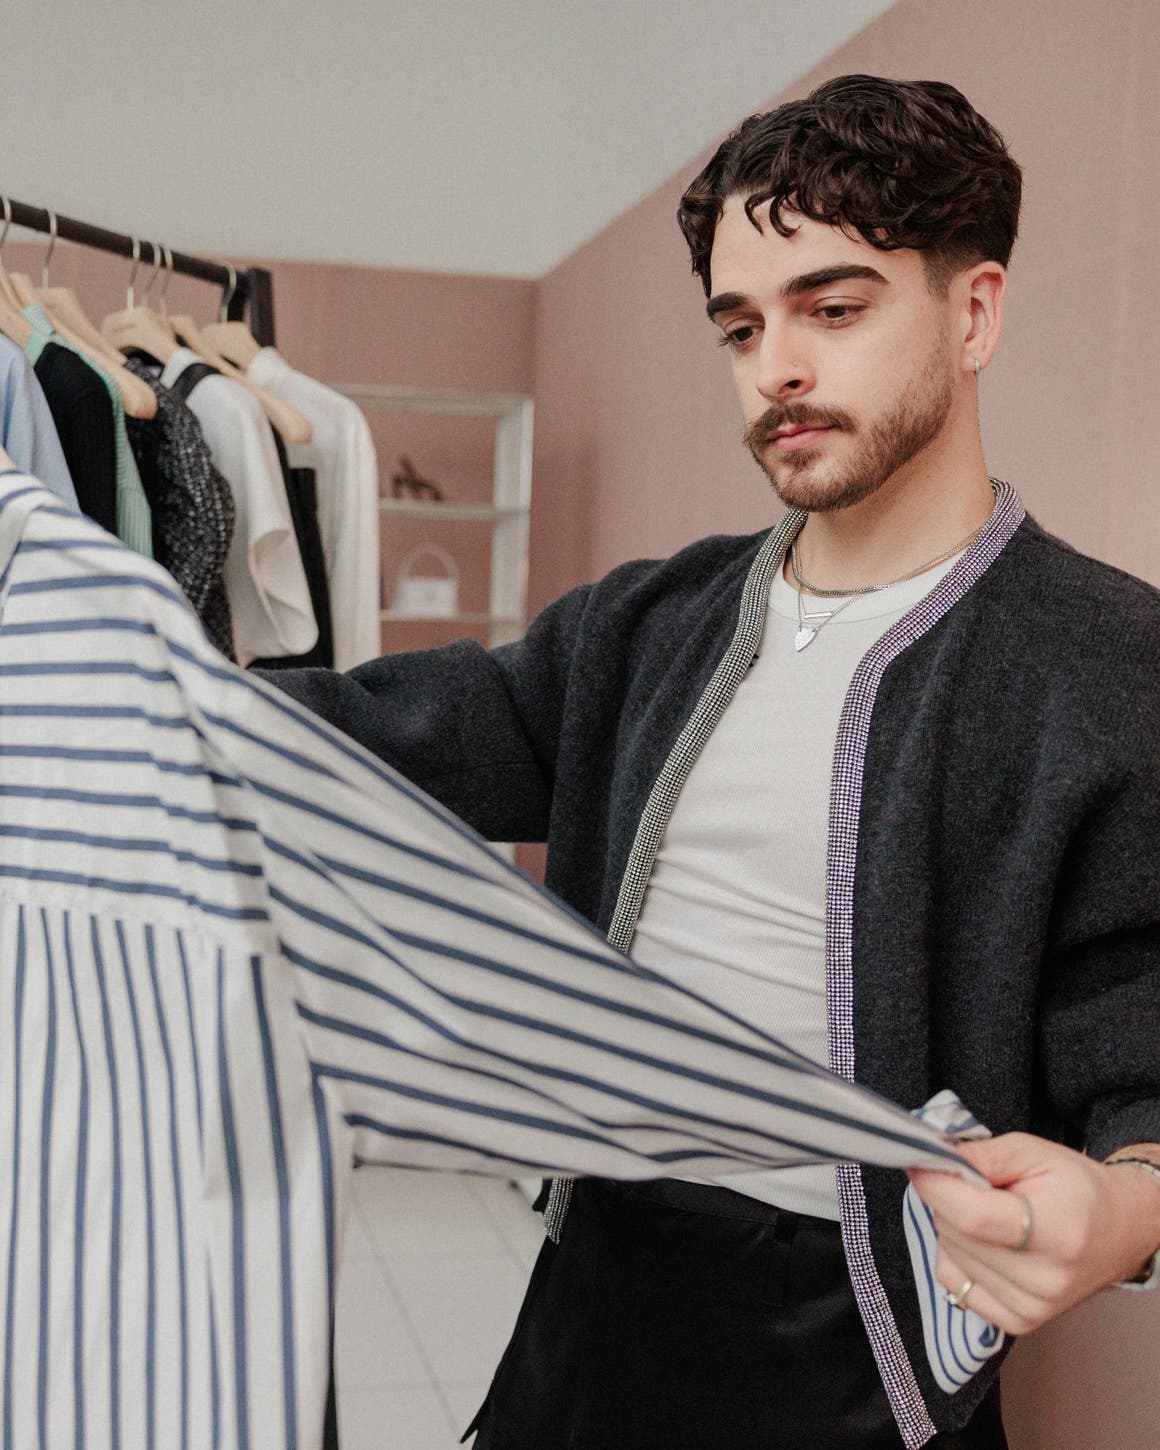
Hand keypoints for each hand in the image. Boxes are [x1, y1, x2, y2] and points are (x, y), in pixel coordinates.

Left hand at [907, 1133, 1159, 1335]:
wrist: (1118, 1231)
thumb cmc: (1076, 1187)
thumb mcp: (1034, 1151)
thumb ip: (981, 1155)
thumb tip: (930, 1161)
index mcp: (1058, 1233)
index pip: (973, 1218)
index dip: (936, 1187)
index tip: (919, 1163)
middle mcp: (1045, 1281)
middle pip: (956, 1233)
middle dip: (948, 1199)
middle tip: (976, 1185)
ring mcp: (1032, 1308)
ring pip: (949, 1255)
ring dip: (952, 1226)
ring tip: (990, 1214)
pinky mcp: (1017, 1323)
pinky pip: (952, 1282)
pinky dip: (955, 1255)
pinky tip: (984, 1242)